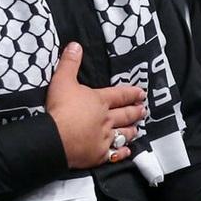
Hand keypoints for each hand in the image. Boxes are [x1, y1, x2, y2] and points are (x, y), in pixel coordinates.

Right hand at [44, 43, 146, 168]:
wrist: (55, 138)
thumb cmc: (60, 108)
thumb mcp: (62, 80)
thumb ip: (70, 63)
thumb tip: (76, 45)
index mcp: (99, 101)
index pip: (119, 95)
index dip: (131, 93)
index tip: (142, 93)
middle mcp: (106, 119)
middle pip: (125, 115)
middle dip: (135, 112)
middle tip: (144, 110)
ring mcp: (105, 138)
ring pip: (123, 134)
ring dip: (131, 131)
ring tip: (137, 129)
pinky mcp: (100, 155)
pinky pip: (115, 154)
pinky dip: (123, 152)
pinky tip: (128, 151)